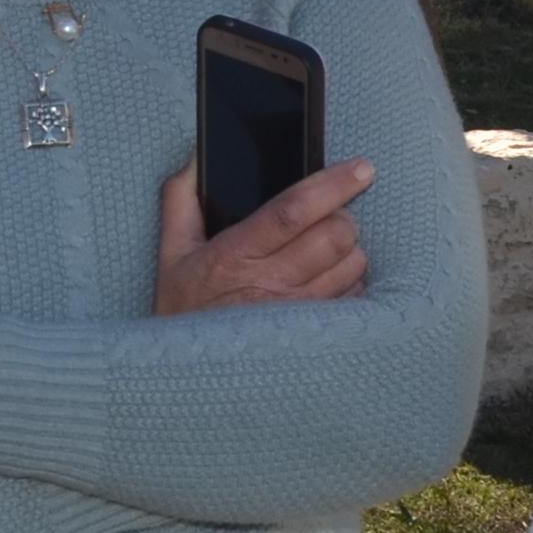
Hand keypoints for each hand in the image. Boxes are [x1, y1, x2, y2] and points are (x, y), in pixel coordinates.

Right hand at [153, 159, 374, 315]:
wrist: (186, 375)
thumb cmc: (183, 310)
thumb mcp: (171, 253)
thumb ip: (181, 199)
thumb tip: (196, 156)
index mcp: (233, 254)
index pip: (292, 210)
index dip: (331, 185)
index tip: (361, 169)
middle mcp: (267, 284)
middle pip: (333, 234)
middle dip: (342, 217)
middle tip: (332, 217)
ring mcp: (294, 313)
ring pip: (351, 264)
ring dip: (349, 250)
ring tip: (329, 251)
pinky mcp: (313, 336)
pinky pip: (354, 298)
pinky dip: (351, 283)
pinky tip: (330, 282)